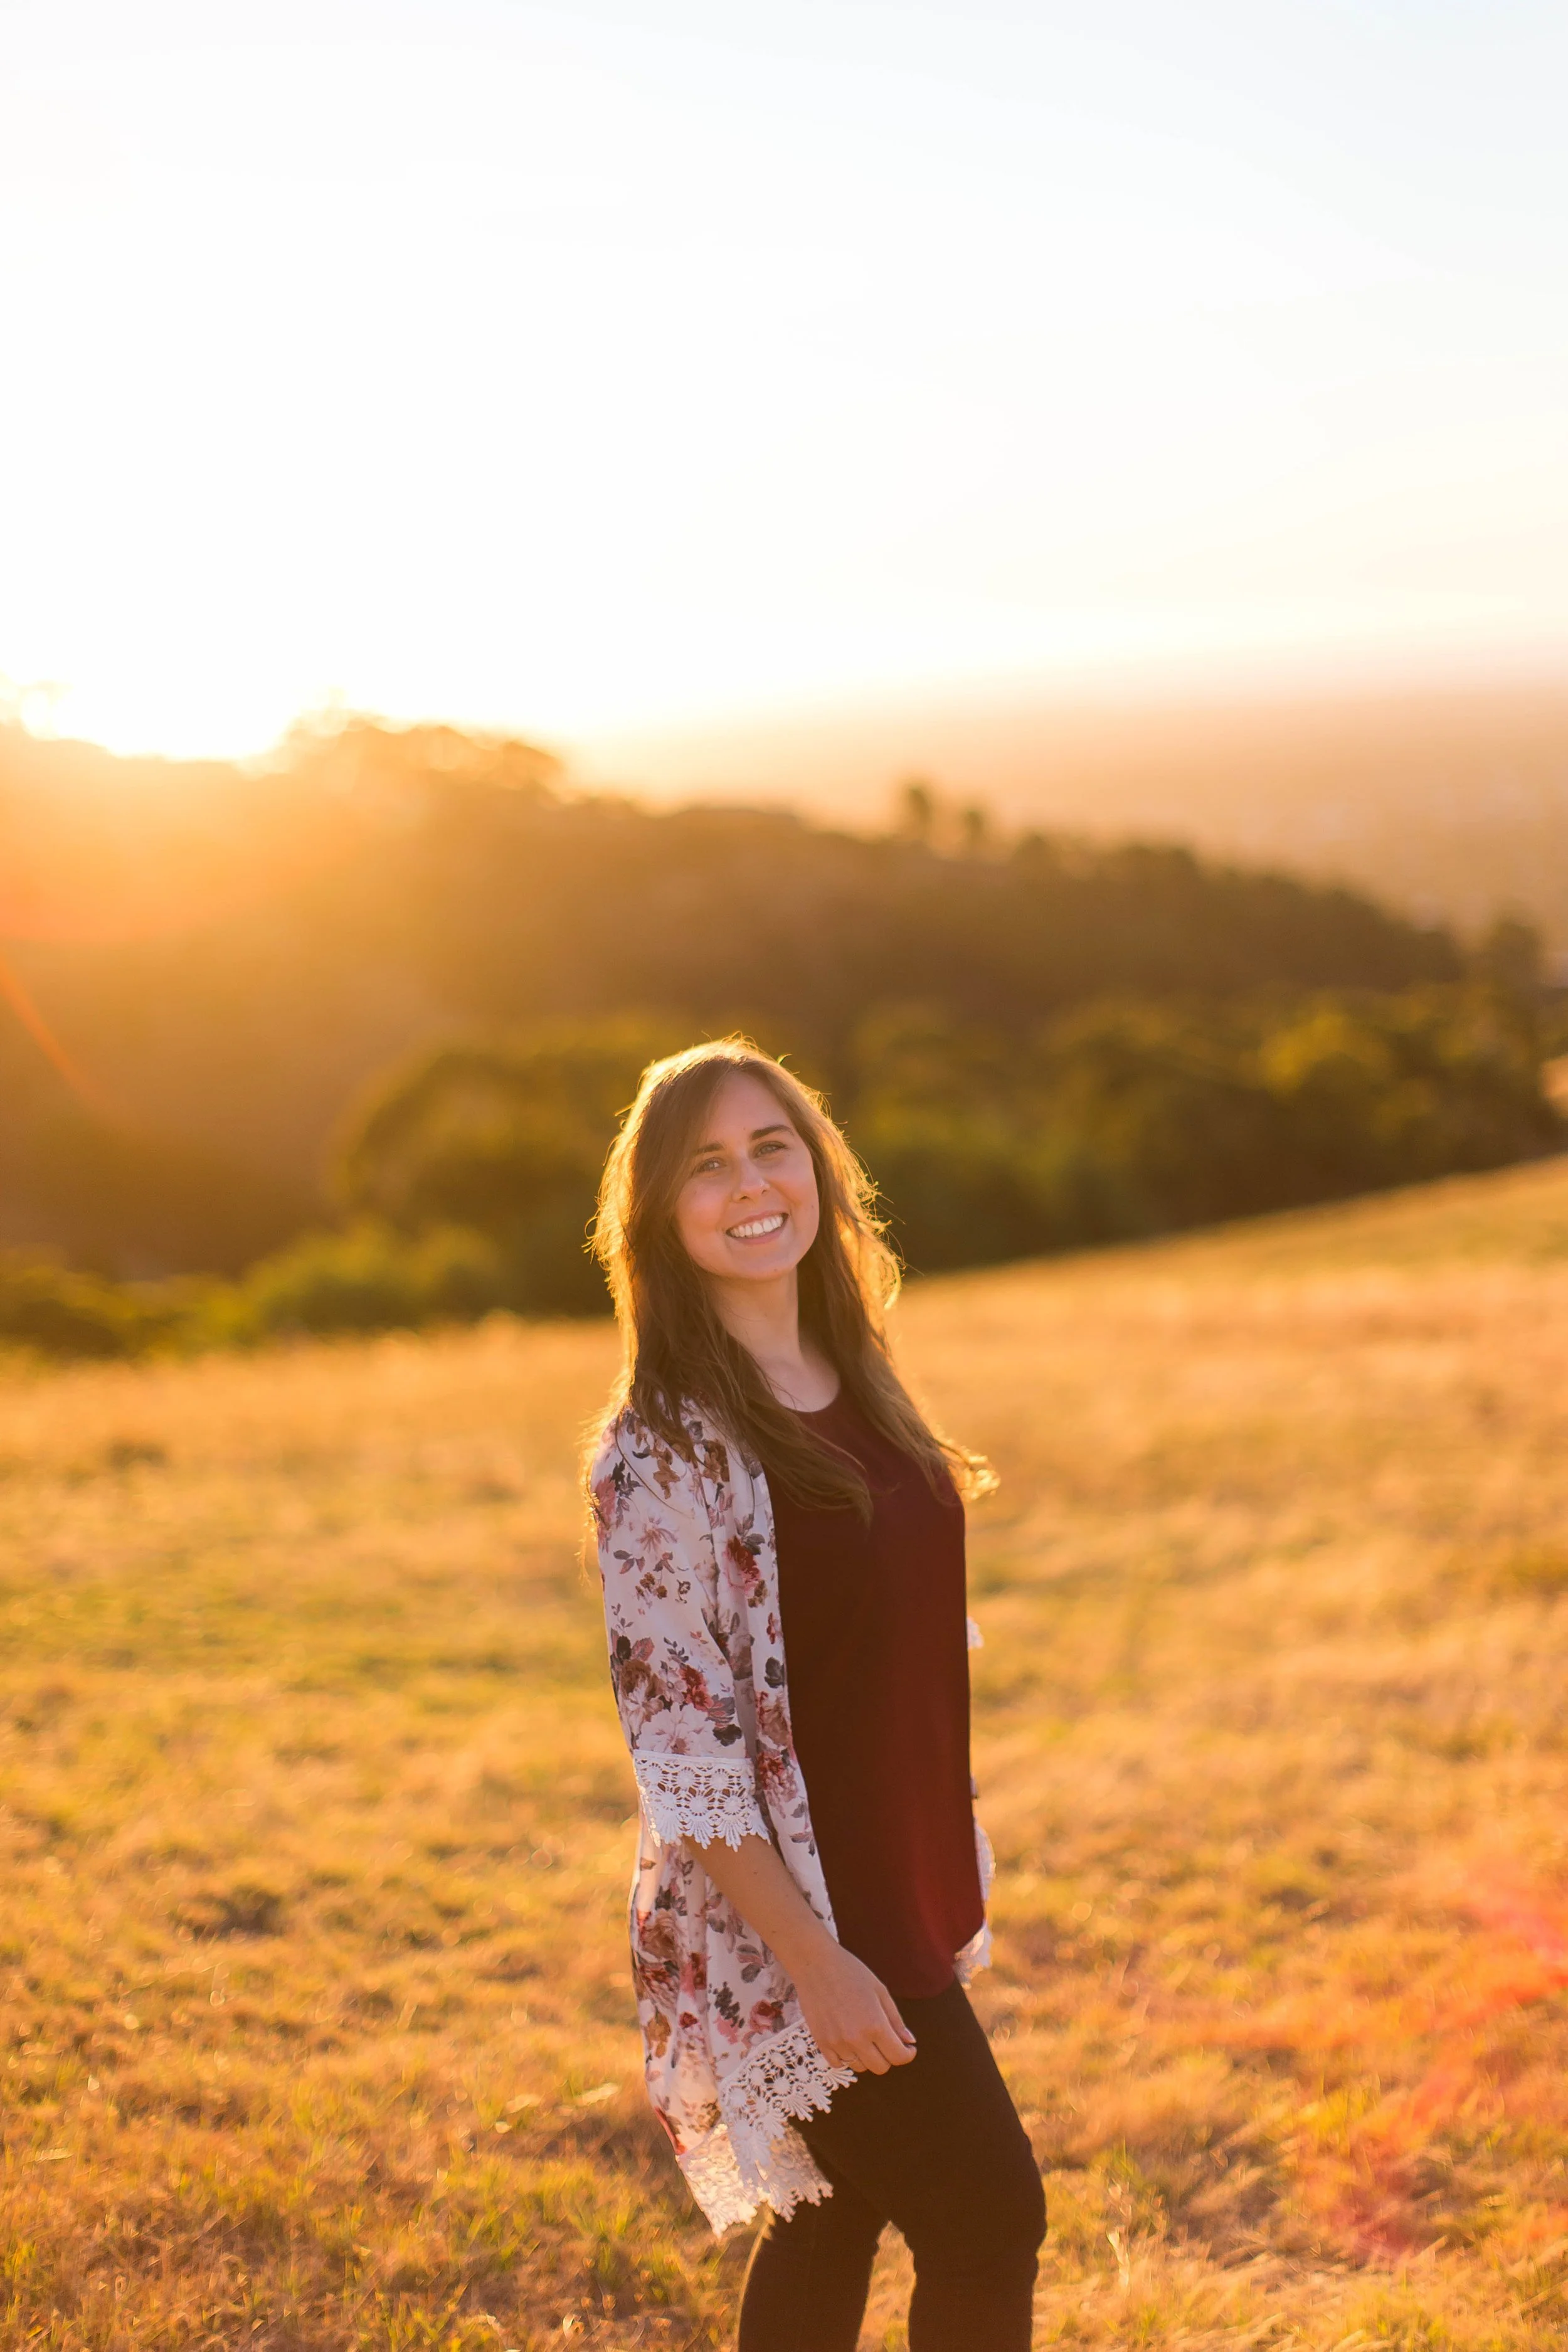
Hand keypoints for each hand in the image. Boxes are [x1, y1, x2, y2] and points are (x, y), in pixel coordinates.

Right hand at [793, 1943, 916, 2074]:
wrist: (815, 1964)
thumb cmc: (850, 1972)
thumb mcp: (880, 1991)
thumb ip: (896, 2019)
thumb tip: (909, 2042)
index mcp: (875, 2024)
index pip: (898, 2057)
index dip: (907, 2054)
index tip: (907, 2047)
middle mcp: (857, 2038)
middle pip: (880, 2067)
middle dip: (889, 2056)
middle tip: (886, 2041)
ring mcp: (837, 2043)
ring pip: (860, 2067)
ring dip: (867, 2057)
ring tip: (864, 2036)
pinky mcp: (821, 2043)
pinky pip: (839, 2064)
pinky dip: (847, 2057)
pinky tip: (848, 2041)